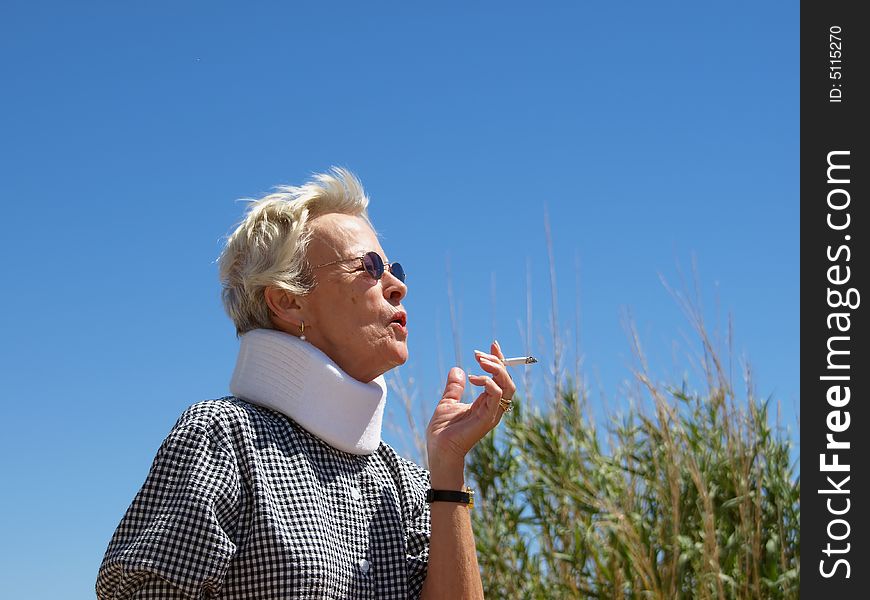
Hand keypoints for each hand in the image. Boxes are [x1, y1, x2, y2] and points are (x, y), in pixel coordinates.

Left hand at [426, 340, 516, 487]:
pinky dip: (490, 384)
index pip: (499, 378)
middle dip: (498, 362)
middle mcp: (492, 407)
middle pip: (507, 380)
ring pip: (507, 387)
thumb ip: (455, 387)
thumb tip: (457, 369)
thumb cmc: (443, 431)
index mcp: (486, 403)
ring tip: (480, 362)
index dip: (499, 360)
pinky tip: (474, 378)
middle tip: (479, 354)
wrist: (439, 450)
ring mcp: (491, 414)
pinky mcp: (486, 420)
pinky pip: (497, 398)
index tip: (492, 344)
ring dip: (497, 370)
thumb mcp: (447, 402)